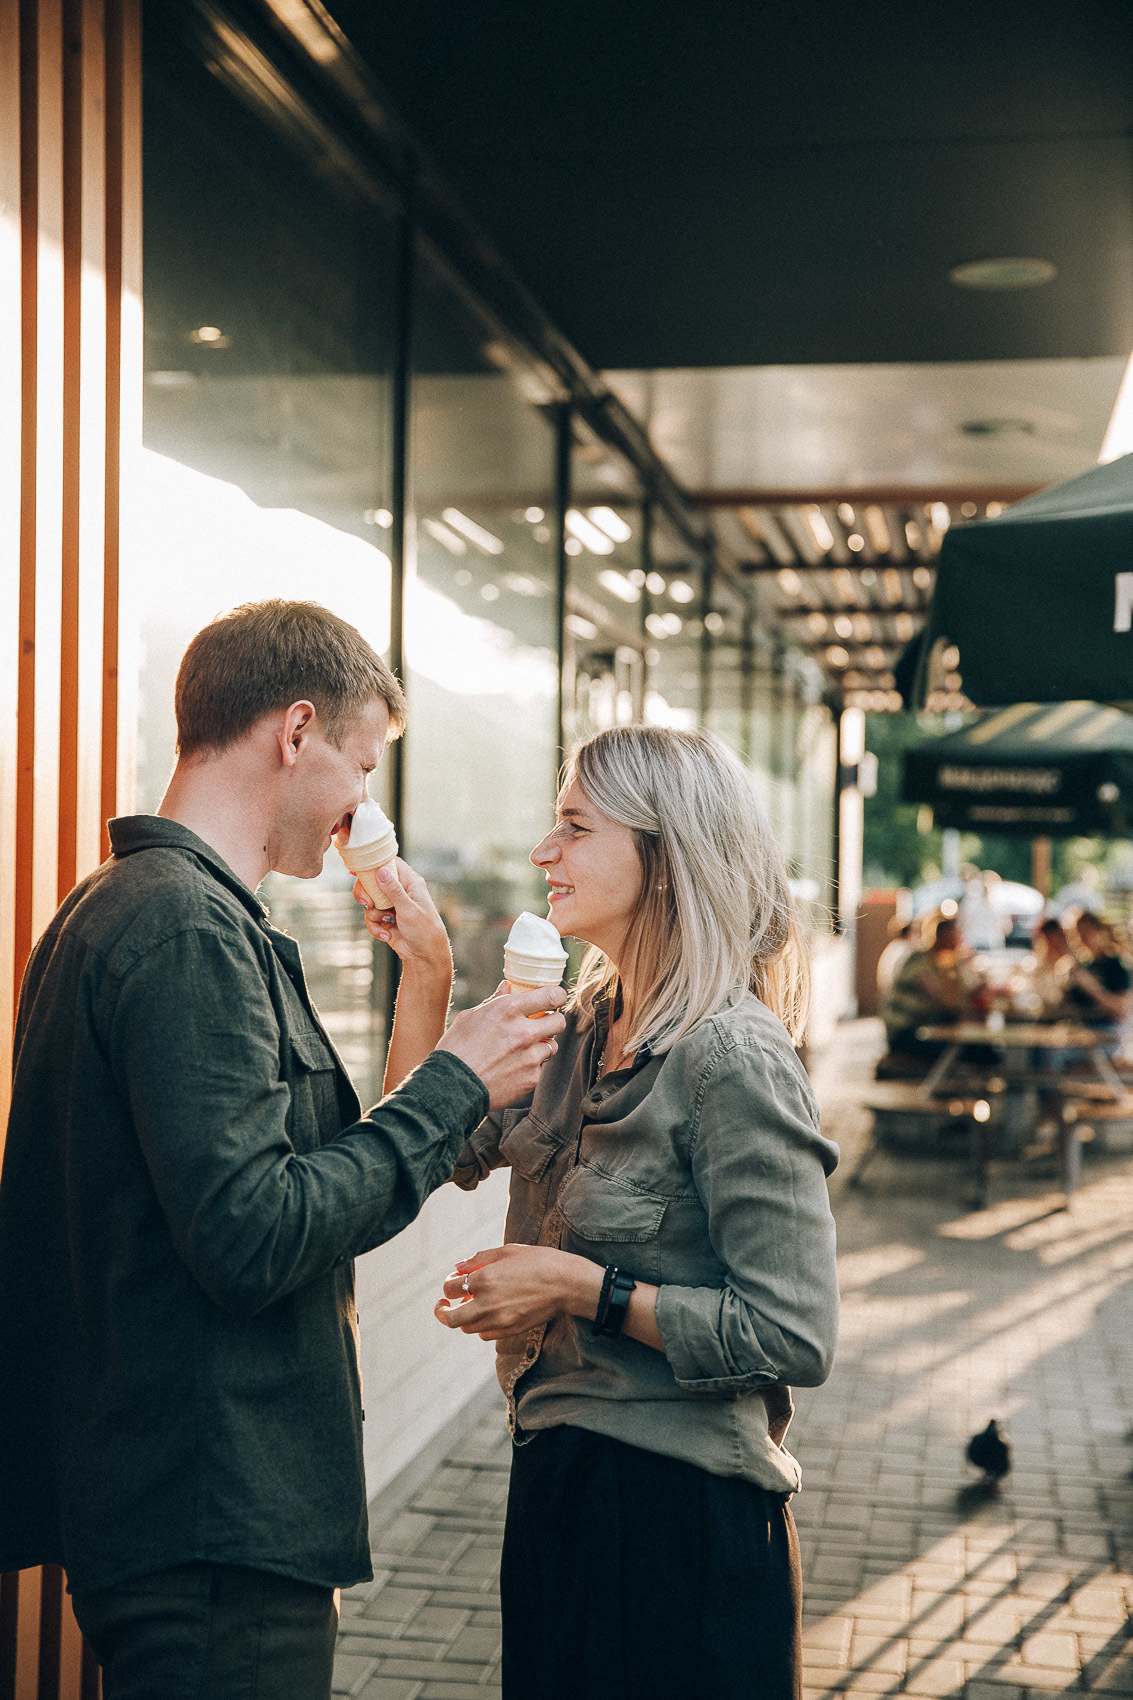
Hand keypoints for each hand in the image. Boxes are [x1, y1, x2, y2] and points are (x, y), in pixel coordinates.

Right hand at [354, 858, 450, 975]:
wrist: (424, 956)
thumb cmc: (425, 931)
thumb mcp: (409, 909)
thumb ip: (394, 890)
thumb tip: (381, 870)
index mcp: (410, 882)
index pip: (390, 863)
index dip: (373, 862)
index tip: (356, 868)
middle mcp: (400, 891)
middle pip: (372, 881)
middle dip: (367, 894)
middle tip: (369, 904)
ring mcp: (391, 905)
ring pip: (369, 901)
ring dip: (373, 914)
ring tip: (387, 922)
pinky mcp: (385, 918)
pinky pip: (370, 918)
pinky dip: (375, 927)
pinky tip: (386, 935)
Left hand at [434, 1245, 599, 1340]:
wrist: (567, 1283)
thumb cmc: (539, 1261)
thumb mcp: (508, 1251)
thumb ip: (479, 1258)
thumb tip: (458, 1267)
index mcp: (485, 1278)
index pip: (450, 1287)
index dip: (448, 1283)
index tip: (454, 1280)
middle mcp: (488, 1302)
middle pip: (451, 1318)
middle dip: (442, 1311)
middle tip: (443, 1304)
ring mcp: (499, 1320)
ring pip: (467, 1328)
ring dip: (463, 1317)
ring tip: (471, 1305)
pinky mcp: (510, 1330)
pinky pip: (485, 1334)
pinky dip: (481, 1326)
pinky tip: (488, 1314)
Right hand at [437, 985, 565, 1109]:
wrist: (451, 1088)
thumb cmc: (456, 1050)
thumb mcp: (470, 1017)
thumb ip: (494, 1001)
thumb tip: (507, 987)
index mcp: (508, 1010)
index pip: (551, 995)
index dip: (557, 996)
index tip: (555, 998)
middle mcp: (524, 1032)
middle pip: (559, 1021)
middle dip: (553, 1021)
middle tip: (542, 1024)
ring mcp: (530, 1057)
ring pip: (552, 1046)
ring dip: (541, 1045)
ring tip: (521, 1050)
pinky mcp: (531, 1078)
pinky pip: (539, 1068)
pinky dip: (529, 1067)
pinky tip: (511, 1069)